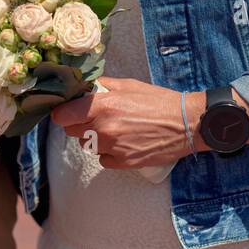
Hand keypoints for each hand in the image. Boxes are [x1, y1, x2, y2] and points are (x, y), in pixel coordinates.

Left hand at [50, 76, 203, 169]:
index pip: (62, 116)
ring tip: (115, 129)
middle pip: (71, 131)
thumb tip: (83, 88)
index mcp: (103, 105)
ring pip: (87, 145)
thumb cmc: (159, 101)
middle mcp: (104, 128)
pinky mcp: (123, 163)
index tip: (69, 111)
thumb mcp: (129, 85)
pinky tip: (124, 143)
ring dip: (94, 138)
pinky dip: (109, 153)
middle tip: (97, 117)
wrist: (186, 124)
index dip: (63, 112)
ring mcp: (113, 148)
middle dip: (79, 123)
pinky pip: (102, 159)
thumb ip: (102, 86)